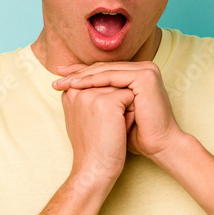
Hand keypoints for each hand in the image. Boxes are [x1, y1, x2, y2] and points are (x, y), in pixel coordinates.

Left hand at [52, 61, 183, 159]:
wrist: (157, 146)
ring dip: (82, 76)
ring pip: (106, 71)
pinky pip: (113, 76)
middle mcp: (144, 68)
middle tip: (56, 76)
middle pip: (104, 68)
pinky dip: (93, 80)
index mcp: (137, 73)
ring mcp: (146, 70)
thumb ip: (98, 97)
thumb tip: (70, 88)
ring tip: (62, 81)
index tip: (59, 77)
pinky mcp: (145, 76)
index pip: (104, 70)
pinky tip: (76, 84)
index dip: (81, 73)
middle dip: (78, 73)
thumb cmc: (135, 134)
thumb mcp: (112, 111)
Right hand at [58, 82, 133, 190]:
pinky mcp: (106, 101)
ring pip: (123, 89)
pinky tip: (119, 130)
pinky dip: (130, 115)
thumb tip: (104, 81)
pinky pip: (131, 97)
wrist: (94, 169)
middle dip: (117, 105)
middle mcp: (77, 88)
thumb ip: (88, 96)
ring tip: (111, 129)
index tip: (96, 126)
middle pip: (113, 84)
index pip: (102, 83)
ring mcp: (91, 94)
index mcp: (70, 91)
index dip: (107, 104)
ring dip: (124, 109)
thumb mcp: (84, 116)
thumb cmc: (93, 146)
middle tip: (104, 129)